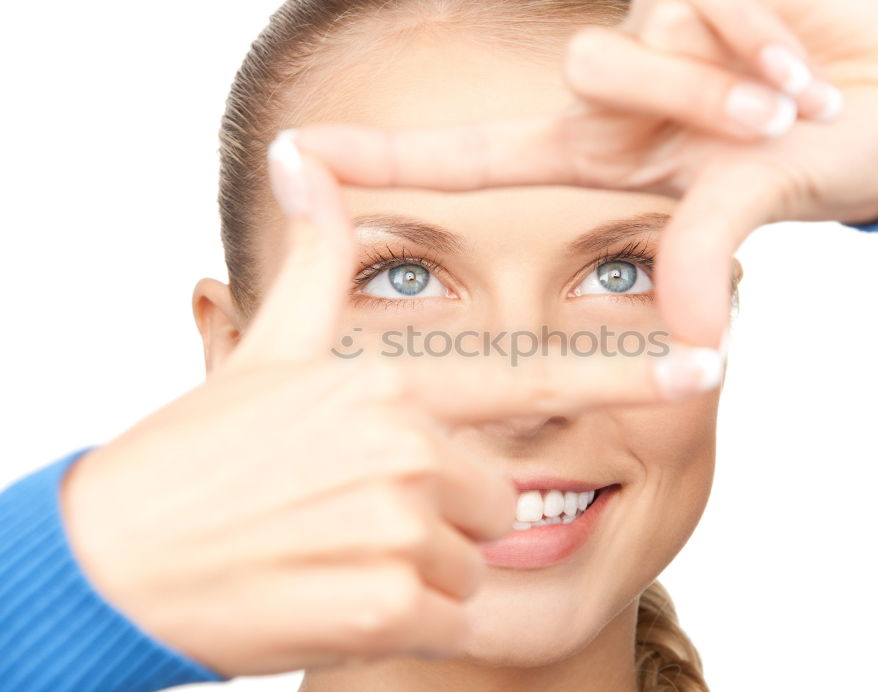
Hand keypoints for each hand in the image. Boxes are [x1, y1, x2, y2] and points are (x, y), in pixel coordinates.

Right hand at [60, 135, 696, 676]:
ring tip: (334, 549)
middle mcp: (408, 445)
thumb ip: (318, 263)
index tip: (707, 360)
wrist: (117, 555)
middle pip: (496, 495)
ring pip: (472, 560)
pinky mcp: (389, 603)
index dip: (629, 371)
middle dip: (446, 515)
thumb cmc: (197, 453)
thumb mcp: (267, 349)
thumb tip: (304, 163)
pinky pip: (443, 616)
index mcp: (392, 381)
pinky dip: (398, 617)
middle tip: (354, 513)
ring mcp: (401, 525)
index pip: (532, 375)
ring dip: (419, 569)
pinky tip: (328, 592)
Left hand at [288, 0, 877, 346]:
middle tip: (766, 131)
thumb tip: (700, 335)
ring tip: (792, 101)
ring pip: (638, 38)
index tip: (299, 155)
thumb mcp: (753, 210)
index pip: (470, 156)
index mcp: (600, 158)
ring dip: (732, 80)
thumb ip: (708, 255)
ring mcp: (650, 34)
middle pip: (592, 76)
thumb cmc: (819, 169)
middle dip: (690, 106)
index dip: (386, 157)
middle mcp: (611, 95)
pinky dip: (766, 35)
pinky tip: (801, 55)